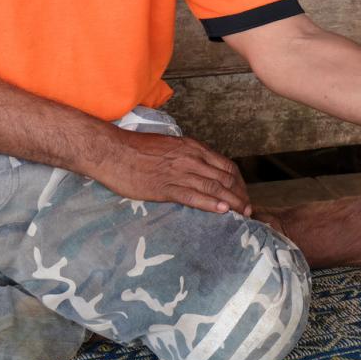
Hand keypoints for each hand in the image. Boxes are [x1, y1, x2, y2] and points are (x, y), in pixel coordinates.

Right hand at [92, 126, 252, 215]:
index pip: (226, 165)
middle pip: (226, 178)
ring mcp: (179, 172)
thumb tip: (198, 168)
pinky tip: (223, 211)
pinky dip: (212, 204)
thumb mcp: (168, 145)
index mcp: (192, 147)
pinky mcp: (166, 187)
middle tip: (248, 208)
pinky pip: (195, 197)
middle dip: (240, 194)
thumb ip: (186, 155)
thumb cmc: (136, 148)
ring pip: (215, 188)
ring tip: (243, 214)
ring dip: (232, 202)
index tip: (243, 193)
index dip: (238, 181)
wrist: (112, 151)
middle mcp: (191, 158)